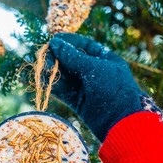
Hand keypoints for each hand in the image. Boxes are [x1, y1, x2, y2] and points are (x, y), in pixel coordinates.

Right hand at [46, 33, 162, 141]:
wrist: (120, 122)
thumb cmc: (113, 90)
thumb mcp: (94, 69)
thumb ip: (73, 57)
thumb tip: (54, 43)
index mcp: (105, 60)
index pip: (84, 45)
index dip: (68, 42)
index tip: (53, 40)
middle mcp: (95, 72)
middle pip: (72, 60)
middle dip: (57, 57)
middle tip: (44, 55)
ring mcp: (87, 88)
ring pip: (65, 76)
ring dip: (53, 72)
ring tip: (41, 68)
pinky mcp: (79, 103)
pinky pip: (63, 92)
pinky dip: (53, 87)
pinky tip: (43, 82)